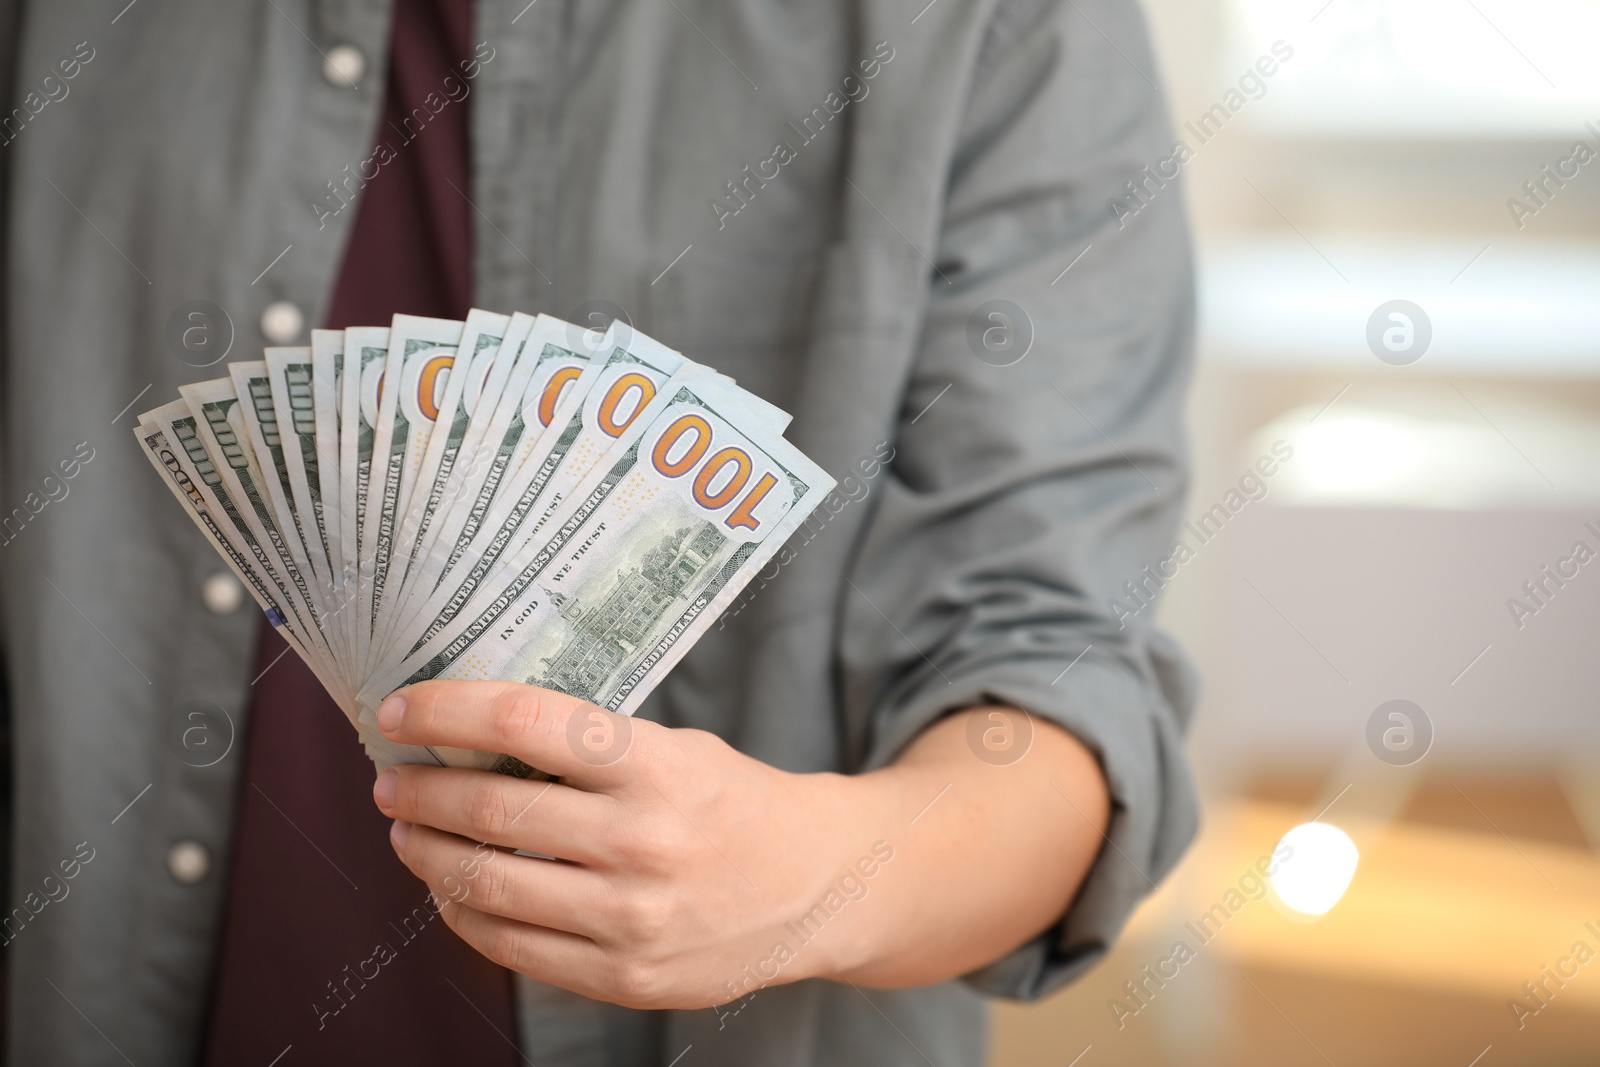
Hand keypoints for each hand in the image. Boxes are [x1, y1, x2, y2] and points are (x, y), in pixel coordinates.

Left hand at [371, 680, 877, 1008]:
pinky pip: (513, 948)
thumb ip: (591, 750)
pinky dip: (463, 914)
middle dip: (420, 791)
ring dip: (428, 853)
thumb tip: (475, 742)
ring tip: (406, 833)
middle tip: (391, 778)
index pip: (524, 722)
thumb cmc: (735, 804)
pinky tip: (450, 889)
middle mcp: (642, 841)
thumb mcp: (679, 750)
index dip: (446, 711)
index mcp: (656, 765)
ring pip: (488, 885)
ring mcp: (632, 917)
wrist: (818, 887)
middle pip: (492, 810)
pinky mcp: (626, 977)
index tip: (400, 707)